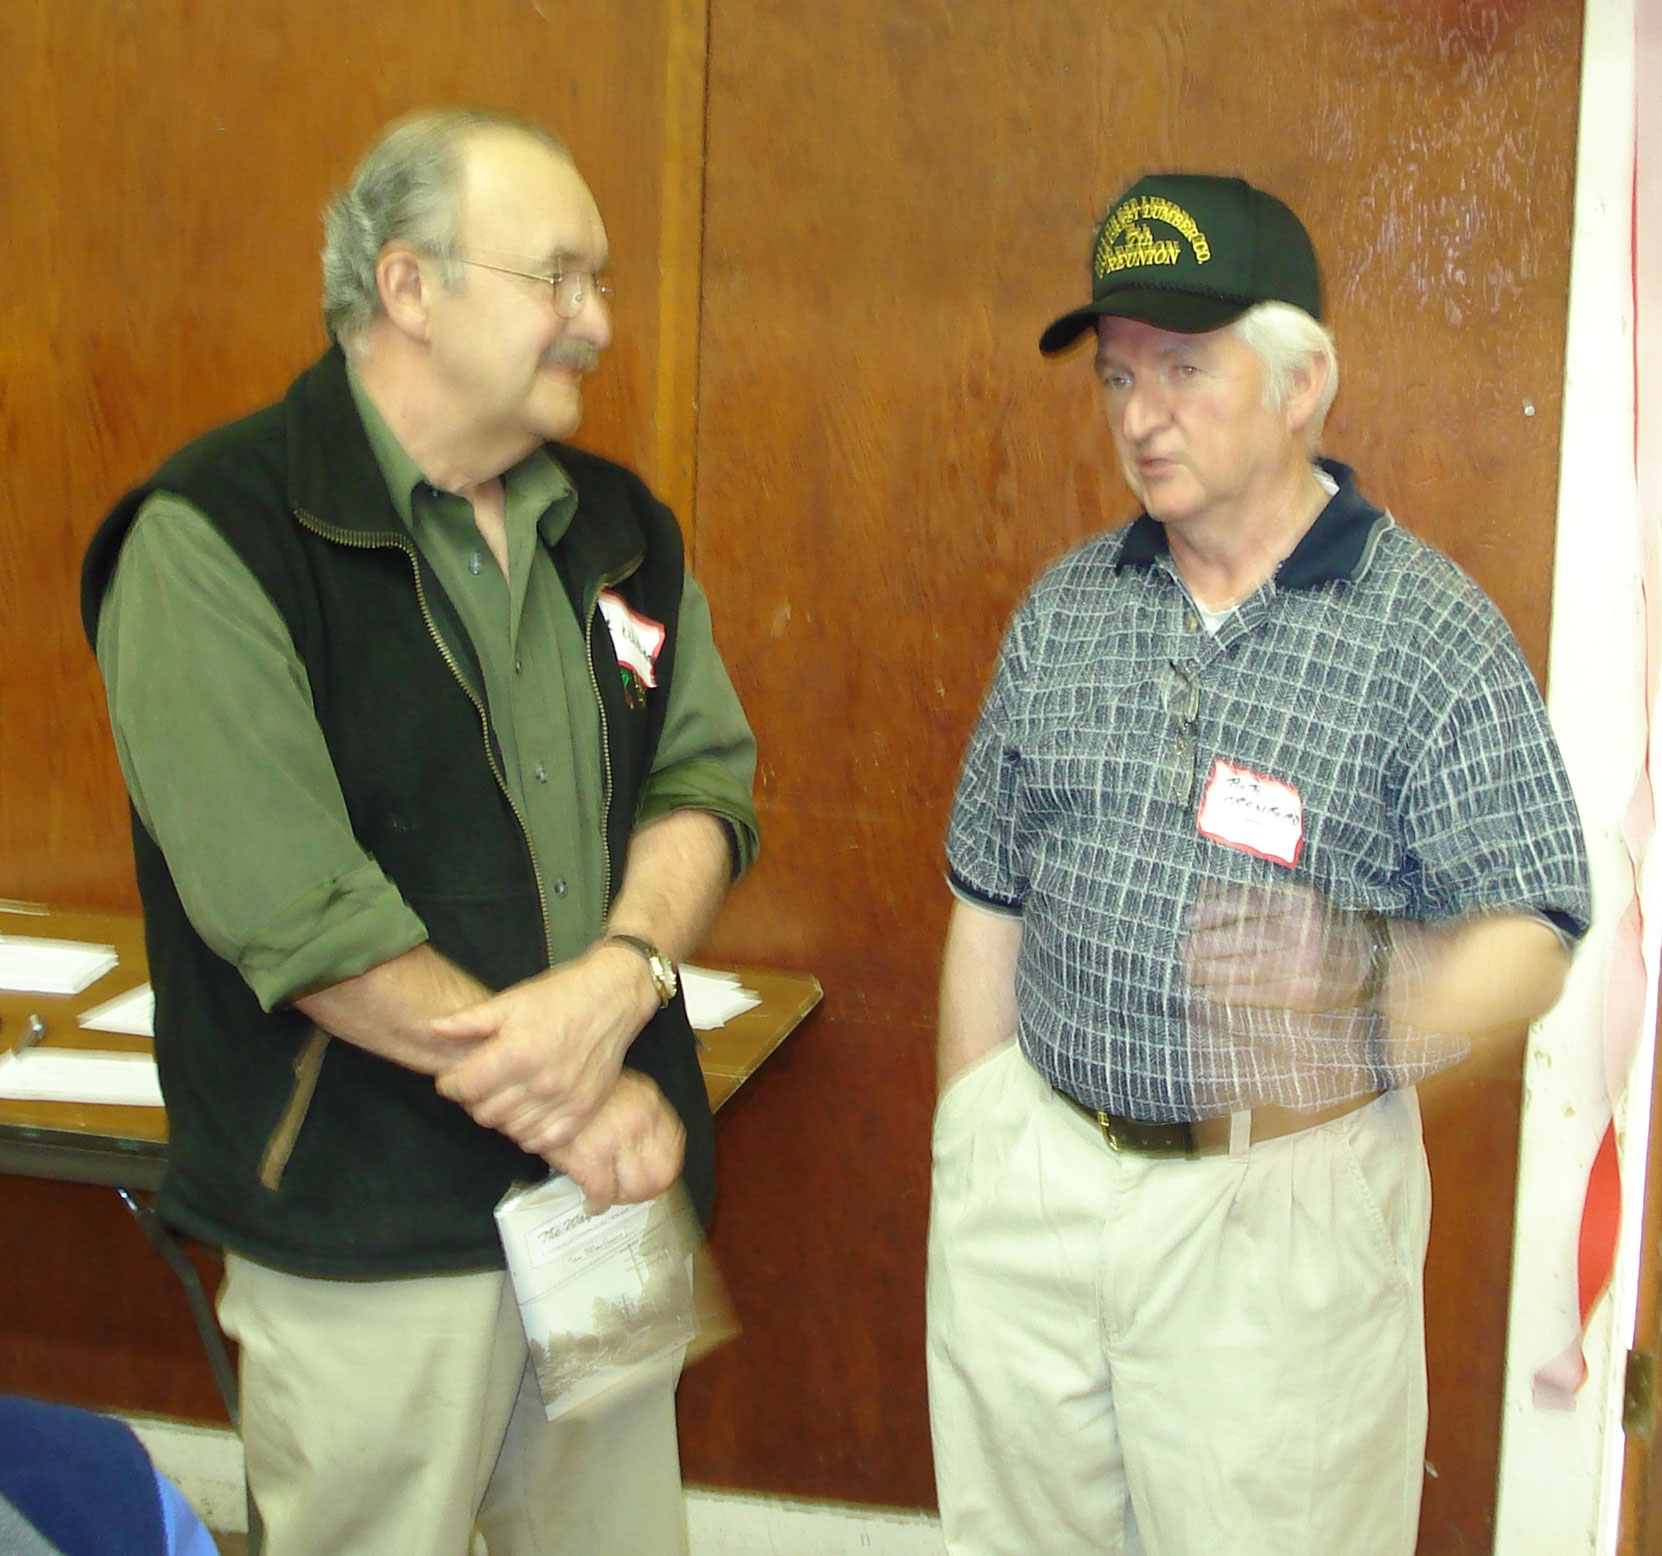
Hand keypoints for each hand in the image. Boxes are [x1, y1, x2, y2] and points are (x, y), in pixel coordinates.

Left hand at [432, 941, 658, 1152]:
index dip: (450, 1084)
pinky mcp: (583, 1110)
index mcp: (518, 1052)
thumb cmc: (561, 995)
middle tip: (479, 1085)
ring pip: (511, 1130)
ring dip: (500, 1117)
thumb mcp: (511, 1000)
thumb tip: (434, 1028)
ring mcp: (565, 1099)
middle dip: (473, 1100)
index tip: (453, 1078)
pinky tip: (526, 1114)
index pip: (465, 1088)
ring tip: (503, 1096)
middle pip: (484, 1113)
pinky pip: (544, 1141)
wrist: (611, 997)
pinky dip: (528, 1133)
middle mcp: (542, 1082)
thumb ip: (470, 1020)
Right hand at [546, 1069, 684, 1212]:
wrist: (544, 1083)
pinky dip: (597, 1202)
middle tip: (631, 1192)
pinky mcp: (588, 1158)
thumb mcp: (620, 1088)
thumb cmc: (577, 1088)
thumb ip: (639, 1114)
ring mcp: (615, 1140)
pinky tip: (591, 1201)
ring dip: (621, 1197)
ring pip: (635, 1189)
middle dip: (646, 1190)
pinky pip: (603, 1194)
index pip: (675, 1145)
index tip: (655, 1175)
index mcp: (649, 1102)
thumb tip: (649, 1149)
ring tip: (610, 1195)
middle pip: (661, 1174)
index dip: (666, 1167)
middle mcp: (638, 1121)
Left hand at [1183, 880, 1373, 1013]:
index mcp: (1300, 900)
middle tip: (1184, 949)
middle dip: (1210, 945)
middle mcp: (1307, 930)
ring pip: (1252, 968)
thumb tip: (1204, 893)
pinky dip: (1233, 993)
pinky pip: (1262, 994)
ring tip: (1190, 972)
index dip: (1215, 911)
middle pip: (1249, 937)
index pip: (1250, 904)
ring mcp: (1309, 963)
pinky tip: (1212, 991)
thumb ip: (1250, 896)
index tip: (1189, 919)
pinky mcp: (1307, 993)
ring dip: (1215, 972)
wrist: (1366, 958)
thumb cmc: (1316, 924)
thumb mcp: (1290, 900)